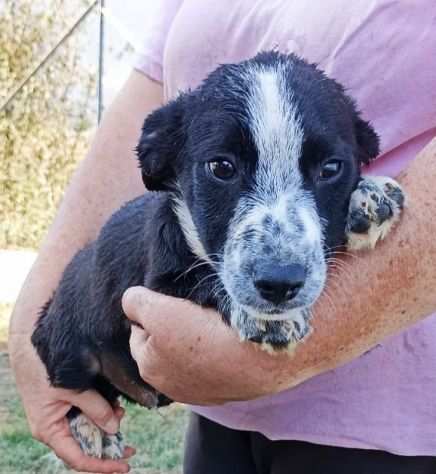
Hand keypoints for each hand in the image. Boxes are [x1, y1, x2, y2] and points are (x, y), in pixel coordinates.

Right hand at [9, 334, 133, 472]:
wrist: (30, 345)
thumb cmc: (46, 367)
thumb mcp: (74, 389)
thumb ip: (96, 408)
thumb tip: (114, 428)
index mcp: (50, 431)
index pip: (79, 458)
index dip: (102, 465)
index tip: (123, 467)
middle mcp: (55, 428)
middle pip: (84, 447)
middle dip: (108, 446)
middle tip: (131, 449)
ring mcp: (60, 416)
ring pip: (87, 430)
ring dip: (105, 426)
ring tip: (121, 412)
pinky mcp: (65, 404)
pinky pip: (85, 415)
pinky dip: (100, 412)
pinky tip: (114, 406)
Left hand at [123, 287, 295, 404]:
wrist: (257, 358)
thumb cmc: (204, 333)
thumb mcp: (159, 310)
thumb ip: (135, 302)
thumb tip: (131, 300)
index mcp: (148, 366)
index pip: (138, 331)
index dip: (151, 312)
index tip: (171, 302)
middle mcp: (169, 386)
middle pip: (163, 345)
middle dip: (172, 328)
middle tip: (192, 311)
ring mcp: (199, 391)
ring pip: (189, 356)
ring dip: (195, 341)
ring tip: (211, 324)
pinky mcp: (225, 390)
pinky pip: (213, 364)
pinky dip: (216, 352)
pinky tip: (226, 341)